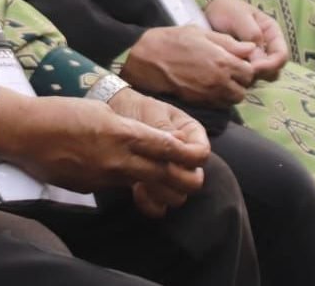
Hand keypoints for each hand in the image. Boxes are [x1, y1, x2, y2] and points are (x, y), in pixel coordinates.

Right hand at [0, 90, 207, 196]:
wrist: (26, 132)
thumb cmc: (61, 112)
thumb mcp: (100, 110)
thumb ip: (125, 128)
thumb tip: (140, 140)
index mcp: (123, 134)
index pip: (169, 149)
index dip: (189, 155)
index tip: (198, 156)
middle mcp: (119, 160)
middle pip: (164, 176)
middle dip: (183, 178)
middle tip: (189, 175)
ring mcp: (104, 177)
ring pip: (140, 183)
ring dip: (152, 180)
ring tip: (154, 173)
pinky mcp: (90, 188)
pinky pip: (114, 186)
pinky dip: (120, 179)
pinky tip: (108, 166)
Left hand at [105, 89, 212, 217]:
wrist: (113, 115)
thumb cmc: (135, 109)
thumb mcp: (151, 112)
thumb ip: (164, 129)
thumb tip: (178, 141)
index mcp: (191, 134)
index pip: (201, 155)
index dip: (187, 158)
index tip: (167, 154)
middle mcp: (185, 157)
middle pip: (193, 181)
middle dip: (174, 179)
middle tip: (153, 171)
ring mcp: (170, 174)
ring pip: (178, 196)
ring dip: (160, 192)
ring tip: (141, 180)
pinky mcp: (153, 186)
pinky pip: (159, 206)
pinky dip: (150, 203)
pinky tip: (136, 190)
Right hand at [121, 25, 253, 107]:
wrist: (147, 58)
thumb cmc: (173, 40)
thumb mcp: (202, 33)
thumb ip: (229, 43)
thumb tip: (251, 49)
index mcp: (223, 61)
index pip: (250, 72)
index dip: (245, 66)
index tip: (236, 61)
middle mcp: (219, 81)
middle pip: (243, 89)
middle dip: (240, 81)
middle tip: (229, 72)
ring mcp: (207, 94)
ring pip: (232, 100)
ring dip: (230, 92)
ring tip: (219, 80)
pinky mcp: (197, 102)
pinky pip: (217, 105)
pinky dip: (218, 98)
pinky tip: (208, 86)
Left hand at [204, 0, 288, 81]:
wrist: (209, 12)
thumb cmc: (225, 10)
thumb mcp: (239, 17)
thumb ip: (251, 35)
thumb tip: (259, 60)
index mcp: (272, 33)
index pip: (281, 56)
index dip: (270, 65)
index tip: (253, 68)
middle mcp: (268, 48)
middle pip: (274, 70)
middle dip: (260, 73)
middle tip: (241, 72)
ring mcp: (257, 57)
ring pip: (262, 76)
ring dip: (250, 77)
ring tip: (233, 71)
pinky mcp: (245, 64)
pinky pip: (248, 76)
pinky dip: (240, 77)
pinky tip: (228, 72)